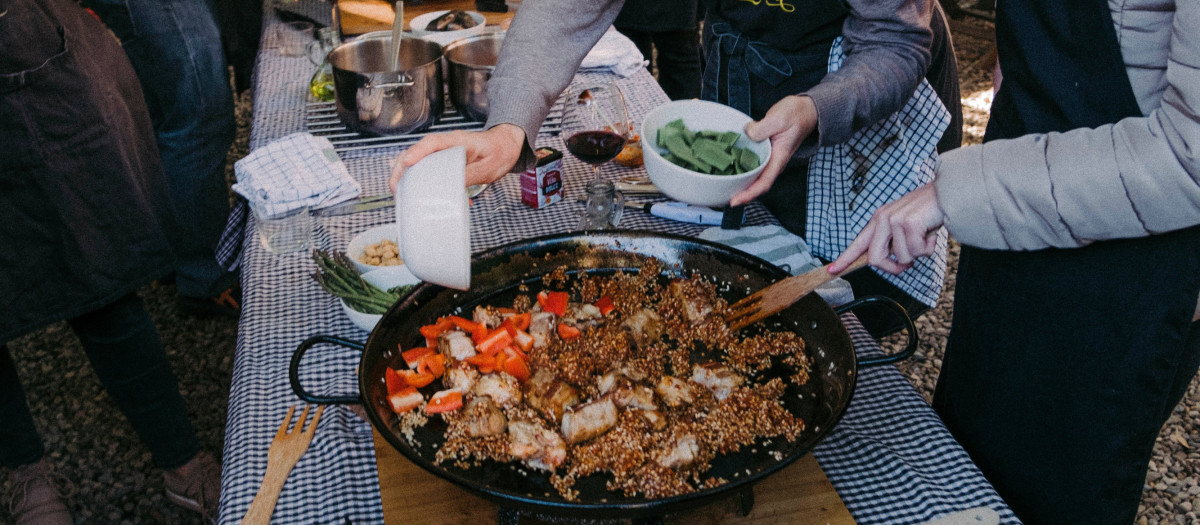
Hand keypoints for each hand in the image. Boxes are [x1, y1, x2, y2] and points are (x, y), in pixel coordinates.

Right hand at [389, 124, 525, 193]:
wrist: (506, 145)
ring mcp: (443, 151)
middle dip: (402, 168)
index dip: (416, 153)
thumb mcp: (489, 167)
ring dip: (407, 176)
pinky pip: (427, 168)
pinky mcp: (444, 160)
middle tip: (395, 188)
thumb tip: (451, 187)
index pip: (432, 143)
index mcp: (457, 141)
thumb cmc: (500, 152)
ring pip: (418, 161)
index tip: (406, 164)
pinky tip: (422, 195)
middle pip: (417, 152)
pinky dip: (421, 181)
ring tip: (400, 194)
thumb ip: (470, 175)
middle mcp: (446, 144)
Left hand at [729, 95, 818, 205]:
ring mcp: (768, 159)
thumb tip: (747, 134)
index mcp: (779, 158)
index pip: (764, 183)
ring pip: (752, 177)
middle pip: (756, 185)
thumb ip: (763, 128)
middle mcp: (773, 163)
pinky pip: (750, 165)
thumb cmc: (795, 114)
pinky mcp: (763, 152)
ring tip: (721, 188)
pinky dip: (739, 169)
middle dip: (740, 194)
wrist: (805, 111)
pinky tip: (726, 168)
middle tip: (721, 197)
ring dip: (738, 184)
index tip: (735, 201)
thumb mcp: (779, 118)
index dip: (749, 194)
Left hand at [828, 184, 945, 274]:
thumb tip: (893, 262)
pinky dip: (928, 248)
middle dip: (893, 268)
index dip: (845, 259)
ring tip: (925, 237)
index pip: (858, 243)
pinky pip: (916, 252)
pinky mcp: (908, 224)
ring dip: (918, 254)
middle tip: (906, 266)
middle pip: (875, 259)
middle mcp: (883, 219)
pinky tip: (931, 233)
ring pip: (901, 258)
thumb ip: (894, 241)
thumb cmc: (928, 211)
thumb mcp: (904, 225)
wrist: (947, 193)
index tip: (832, 270)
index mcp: (879, 220)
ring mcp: (894, 221)